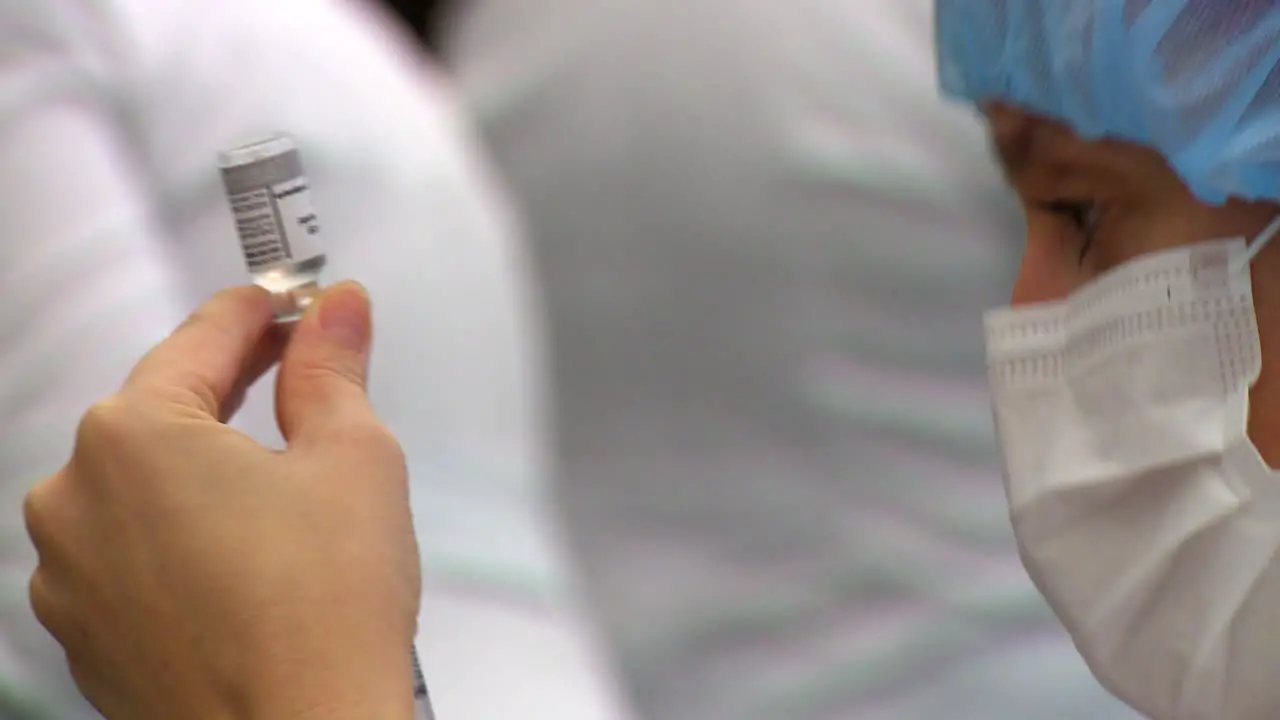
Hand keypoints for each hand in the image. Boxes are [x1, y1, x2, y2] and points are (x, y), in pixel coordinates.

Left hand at [24, 284, 420, 719]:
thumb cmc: (325, 611)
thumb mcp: (353, 458)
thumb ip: (333, 368)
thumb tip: (339, 310)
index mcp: (132, 435)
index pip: (203, 338)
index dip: (261, 310)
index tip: (294, 300)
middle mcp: (74, 497)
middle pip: (166, 409)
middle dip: (238, 387)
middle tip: (305, 377)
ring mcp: (68, 572)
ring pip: (146, 485)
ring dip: (207, 467)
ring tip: (286, 490)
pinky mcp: (84, 632)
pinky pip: (133, 550)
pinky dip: (183, 534)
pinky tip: (246, 556)